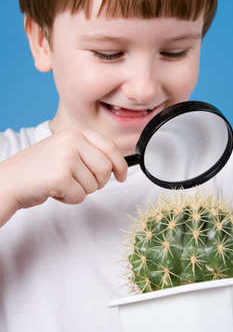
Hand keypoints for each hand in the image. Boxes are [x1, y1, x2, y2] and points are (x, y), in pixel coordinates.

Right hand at [0, 128, 127, 223]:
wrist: (10, 180)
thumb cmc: (38, 169)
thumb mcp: (65, 150)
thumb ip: (88, 152)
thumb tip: (116, 166)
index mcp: (75, 132)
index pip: (110, 147)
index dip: (120, 164)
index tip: (122, 176)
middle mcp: (72, 141)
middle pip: (105, 168)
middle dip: (97, 182)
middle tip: (79, 183)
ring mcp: (66, 157)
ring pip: (95, 184)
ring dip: (80, 191)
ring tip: (62, 184)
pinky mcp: (61, 177)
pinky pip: (80, 196)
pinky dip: (70, 199)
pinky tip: (55, 191)